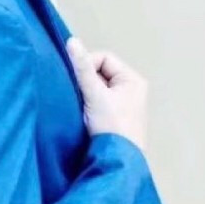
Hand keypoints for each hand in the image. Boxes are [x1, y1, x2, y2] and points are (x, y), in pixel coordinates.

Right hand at [66, 37, 148, 153]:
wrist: (117, 161)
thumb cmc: (110, 126)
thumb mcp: (94, 94)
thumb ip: (82, 68)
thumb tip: (72, 41)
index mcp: (133, 79)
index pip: (104, 58)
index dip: (87, 64)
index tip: (76, 80)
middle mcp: (132, 89)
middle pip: (101, 72)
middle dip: (86, 80)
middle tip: (78, 94)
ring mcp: (125, 103)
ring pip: (98, 87)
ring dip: (86, 93)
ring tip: (81, 105)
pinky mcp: (116, 116)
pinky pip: (99, 100)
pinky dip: (89, 103)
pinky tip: (84, 113)